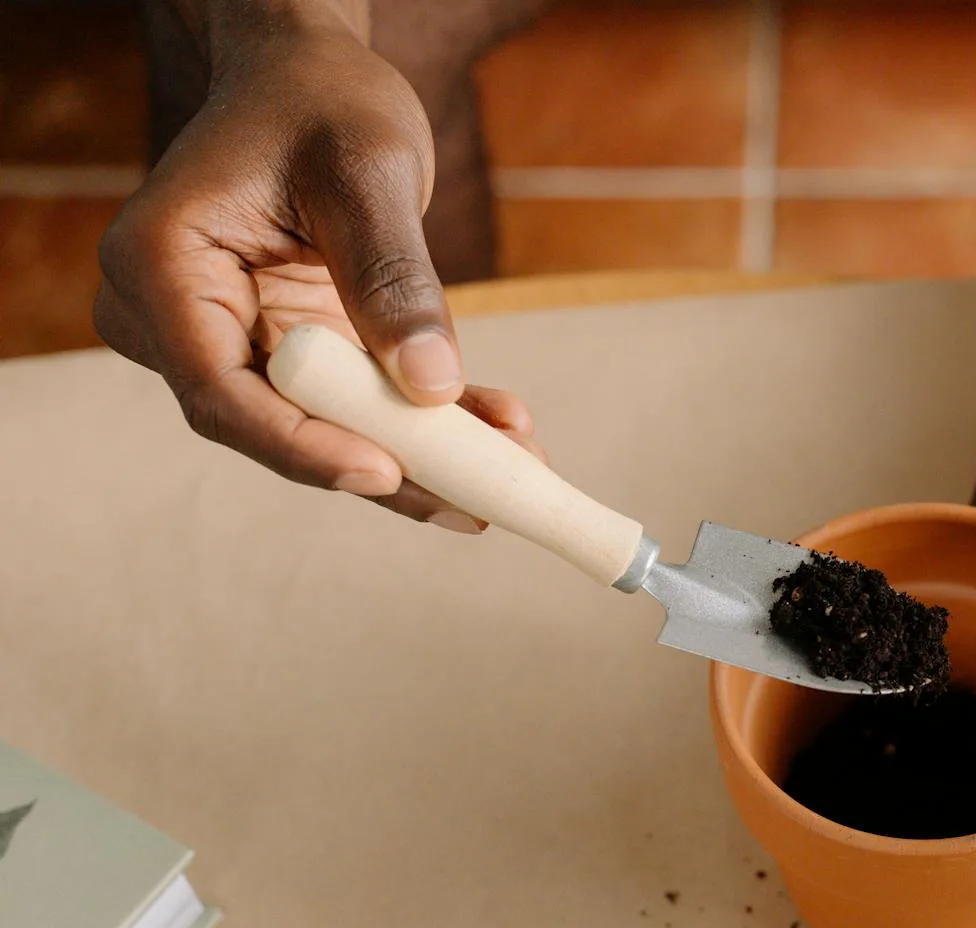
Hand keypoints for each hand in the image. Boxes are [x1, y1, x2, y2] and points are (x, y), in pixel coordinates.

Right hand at [95, 21, 541, 530]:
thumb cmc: (322, 102)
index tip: (387, 473)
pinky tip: (498, 429)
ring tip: (514, 464)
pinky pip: (349, 407)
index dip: (303, 445)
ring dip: (420, 455)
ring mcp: (224, 342)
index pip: (220, 391)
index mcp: (160, 266)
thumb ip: (393, 277)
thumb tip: (431, 385)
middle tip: (483, 498)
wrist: (309, 80)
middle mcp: (171, 317)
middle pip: (271, 427)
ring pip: (318, 429)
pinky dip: (423, 423)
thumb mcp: (367, 172)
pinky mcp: (280, 354)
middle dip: (386, 464)